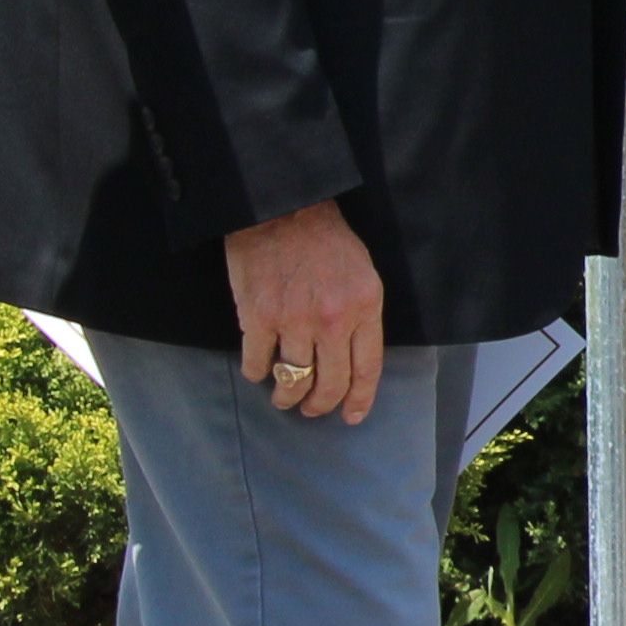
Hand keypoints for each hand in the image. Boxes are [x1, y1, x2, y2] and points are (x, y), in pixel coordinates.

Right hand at [226, 199, 386, 422]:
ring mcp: (294, 320)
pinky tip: (260, 370)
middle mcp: (333, 318)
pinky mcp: (258, 317)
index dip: (360, 399)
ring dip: (288, 396)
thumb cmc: (326, 240)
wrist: (283, 209)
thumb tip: (353, 359)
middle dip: (321, 405)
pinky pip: (258, 364)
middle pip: (330, 383)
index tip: (352, 416)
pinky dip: (258, 373)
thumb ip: (361, 316)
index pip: (367, 369)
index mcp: (365, 306)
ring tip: (284, 397)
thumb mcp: (363, 274)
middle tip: (312, 409)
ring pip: (293, 380)